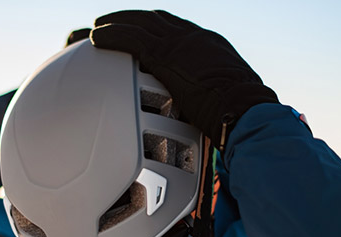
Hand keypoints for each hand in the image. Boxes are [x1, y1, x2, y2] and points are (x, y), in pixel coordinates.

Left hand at [91, 10, 278, 152]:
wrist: (244, 108)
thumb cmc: (239, 113)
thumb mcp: (225, 96)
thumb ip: (208, 95)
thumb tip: (206, 113)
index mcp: (208, 44)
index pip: (176, 28)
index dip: (155, 28)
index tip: (142, 30)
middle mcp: (193, 36)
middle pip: (154, 19)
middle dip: (132, 19)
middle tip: (113, 21)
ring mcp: (179, 43)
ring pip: (139, 24)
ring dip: (116, 22)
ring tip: (98, 26)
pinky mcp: (165, 55)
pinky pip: (131, 38)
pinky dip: (112, 36)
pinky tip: (97, 38)